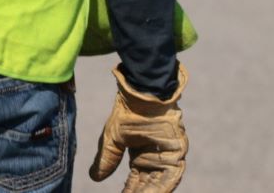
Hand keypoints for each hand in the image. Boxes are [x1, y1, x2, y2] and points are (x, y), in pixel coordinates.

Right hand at [90, 62, 188, 191]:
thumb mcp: (112, 138)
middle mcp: (156, 156)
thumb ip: (107, 158)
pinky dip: (164, 187)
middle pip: (149, 183)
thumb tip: (95, 178)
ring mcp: (169, 153)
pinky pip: (173, 174)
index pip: (137, 179)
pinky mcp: (178, 149)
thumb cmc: (127, 110)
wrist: (141, 91)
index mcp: (142, 154)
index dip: (130, 191)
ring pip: (161, 182)